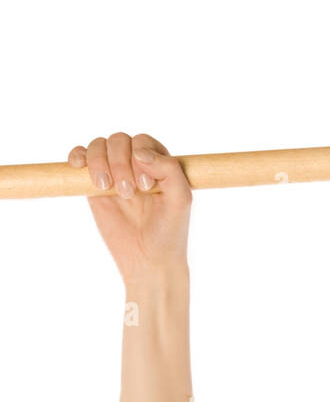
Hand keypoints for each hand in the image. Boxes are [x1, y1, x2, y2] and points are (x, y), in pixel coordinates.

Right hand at [68, 132, 190, 283]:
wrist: (148, 260)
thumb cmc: (169, 231)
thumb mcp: (180, 199)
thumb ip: (168, 169)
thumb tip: (138, 151)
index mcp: (158, 163)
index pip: (143, 141)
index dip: (140, 156)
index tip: (145, 186)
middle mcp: (135, 164)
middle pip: (118, 141)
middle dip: (120, 163)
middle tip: (127, 193)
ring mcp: (113, 173)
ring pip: (98, 146)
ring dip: (99, 162)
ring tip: (106, 188)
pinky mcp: (94, 186)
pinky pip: (80, 158)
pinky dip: (76, 156)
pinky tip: (77, 166)